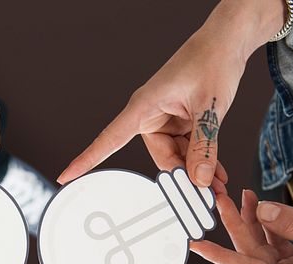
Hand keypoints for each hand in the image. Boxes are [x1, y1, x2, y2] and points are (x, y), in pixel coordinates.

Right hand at [57, 0, 284, 186]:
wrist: (227, 42)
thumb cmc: (212, 61)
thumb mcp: (210, 108)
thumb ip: (204, 146)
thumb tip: (199, 179)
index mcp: (144, 107)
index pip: (109, 139)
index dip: (86, 159)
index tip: (66, 176)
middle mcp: (151, 115)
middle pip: (161, 158)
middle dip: (184, 174)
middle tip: (204, 192)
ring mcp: (166, 120)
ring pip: (177, 157)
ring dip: (198, 169)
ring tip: (217, 181)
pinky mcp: (181, 122)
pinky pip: (188, 149)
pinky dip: (203, 160)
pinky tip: (216, 170)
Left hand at [191, 192, 292, 263]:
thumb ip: (292, 224)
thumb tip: (260, 209)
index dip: (219, 254)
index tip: (195, 245)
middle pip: (251, 254)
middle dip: (237, 225)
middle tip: (221, 198)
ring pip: (263, 249)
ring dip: (255, 223)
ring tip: (243, 195)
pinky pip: (279, 249)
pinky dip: (273, 230)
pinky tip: (264, 210)